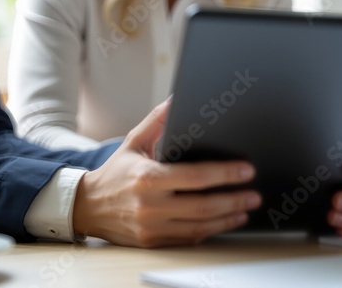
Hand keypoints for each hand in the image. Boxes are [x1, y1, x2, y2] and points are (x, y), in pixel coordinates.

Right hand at [72, 100, 260, 247]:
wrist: (87, 207)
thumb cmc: (115, 172)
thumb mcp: (133, 141)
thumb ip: (158, 120)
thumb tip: (177, 99)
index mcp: (147, 178)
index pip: (195, 177)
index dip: (224, 174)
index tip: (246, 170)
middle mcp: (150, 205)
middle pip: (203, 206)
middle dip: (234, 199)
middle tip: (254, 194)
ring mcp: (152, 227)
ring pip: (199, 226)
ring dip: (228, 218)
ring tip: (246, 208)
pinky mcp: (153, 241)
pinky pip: (188, 238)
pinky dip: (210, 230)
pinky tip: (225, 221)